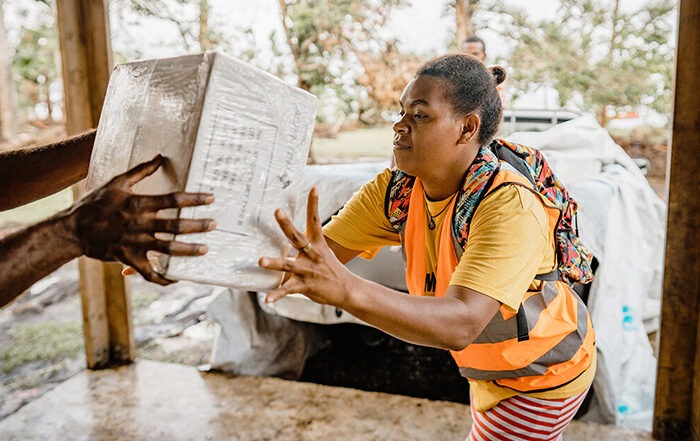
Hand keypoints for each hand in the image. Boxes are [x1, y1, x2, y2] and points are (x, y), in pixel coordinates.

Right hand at [68, 154, 215, 284]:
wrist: (73, 229)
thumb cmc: (95, 203)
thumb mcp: (117, 182)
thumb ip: (141, 170)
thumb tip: (160, 157)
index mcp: (139, 204)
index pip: (173, 200)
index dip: (194, 199)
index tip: (211, 199)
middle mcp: (140, 224)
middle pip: (175, 226)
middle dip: (197, 226)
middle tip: (214, 224)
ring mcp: (136, 243)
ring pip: (168, 249)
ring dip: (188, 250)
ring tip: (205, 249)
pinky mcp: (129, 259)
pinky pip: (149, 273)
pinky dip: (164, 278)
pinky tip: (177, 278)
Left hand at [258, 187, 357, 304]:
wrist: (348, 290)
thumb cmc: (330, 269)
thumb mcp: (321, 252)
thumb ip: (304, 244)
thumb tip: (290, 232)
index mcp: (317, 244)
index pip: (315, 220)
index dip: (313, 204)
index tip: (313, 188)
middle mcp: (312, 255)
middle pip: (297, 237)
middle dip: (287, 225)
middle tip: (277, 211)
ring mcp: (308, 271)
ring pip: (289, 265)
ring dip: (274, 263)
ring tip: (260, 261)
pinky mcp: (305, 286)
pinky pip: (288, 290)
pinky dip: (277, 295)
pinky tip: (267, 300)